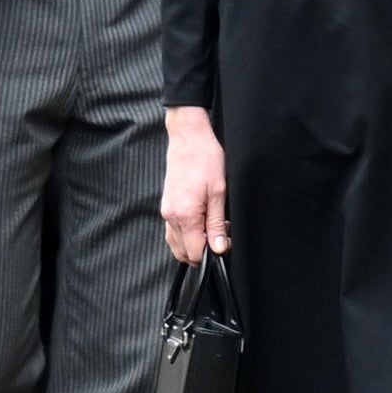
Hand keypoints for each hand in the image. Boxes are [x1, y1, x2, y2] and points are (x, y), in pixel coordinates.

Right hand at [162, 106, 229, 264]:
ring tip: (213, 228)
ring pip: (177, 243)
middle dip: (202, 251)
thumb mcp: (219, 192)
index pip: (194, 252)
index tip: (225, 243)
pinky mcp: (166, 206)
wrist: (188, 138)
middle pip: (183, 252)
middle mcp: (171, 216)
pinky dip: (187, 234)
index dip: (211, 253)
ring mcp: (166, 212)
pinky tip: (202, 223)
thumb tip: (218, 248)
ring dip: (194, 243)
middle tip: (221, 235)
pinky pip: (173, 231)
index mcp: (184, 215)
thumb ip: (217, 223)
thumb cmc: (206, 160)